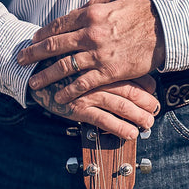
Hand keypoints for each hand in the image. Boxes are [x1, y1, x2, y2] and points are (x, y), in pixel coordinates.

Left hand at [18, 0, 165, 102]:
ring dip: (45, 76)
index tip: (32, 40)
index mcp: (91, 13)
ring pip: (64, 66)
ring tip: (34, 83)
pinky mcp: (109, 72)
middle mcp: (90, 33)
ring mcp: (98, 54)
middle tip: (21, 60)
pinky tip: (59, 98)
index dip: (42, 34)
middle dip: (34, 54)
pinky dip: (69, 91)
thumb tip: (79, 8)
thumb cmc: (144, 12)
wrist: (166, 31)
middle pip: (54, 45)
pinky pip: (84, 83)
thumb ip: (96, 3)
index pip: (59, 24)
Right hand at [29, 69, 159, 139]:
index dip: (147, 85)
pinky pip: (104, 120)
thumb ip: (102, 59)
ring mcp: (89, 93)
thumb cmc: (59, 63)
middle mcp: (99, 77)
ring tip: (148, 124)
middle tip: (156, 111)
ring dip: (139, 116)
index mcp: (103, 61)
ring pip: (121, 105)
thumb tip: (125, 66)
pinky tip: (131, 134)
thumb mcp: (82, 54)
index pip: (132, 73)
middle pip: (131, 90)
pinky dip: (120, 128)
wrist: (33, 71)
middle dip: (147, 103)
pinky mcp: (78, 107)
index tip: (154, 92)